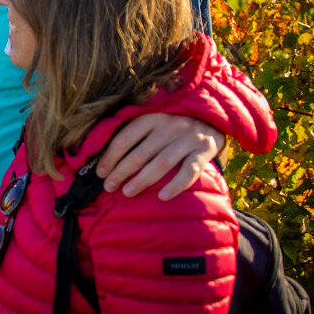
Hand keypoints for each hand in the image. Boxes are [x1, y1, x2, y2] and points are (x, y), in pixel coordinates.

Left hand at [96, 114, 225, 199]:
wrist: (213, 119)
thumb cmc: (174, 125)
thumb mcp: (154, 121)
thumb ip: (135, 135)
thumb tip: (105, 157)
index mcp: (152, 117)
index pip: (125, 138)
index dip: (110, 157)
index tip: (101, 172)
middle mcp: (170, 126)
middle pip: (140, 153)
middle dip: (121, 172)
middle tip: (109, 187)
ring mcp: (188, 138)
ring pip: (161, 163)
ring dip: (142, 180)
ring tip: (127, 192)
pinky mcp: (205, 150)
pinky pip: (189, 171)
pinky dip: (175, 185)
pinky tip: (162, 196)